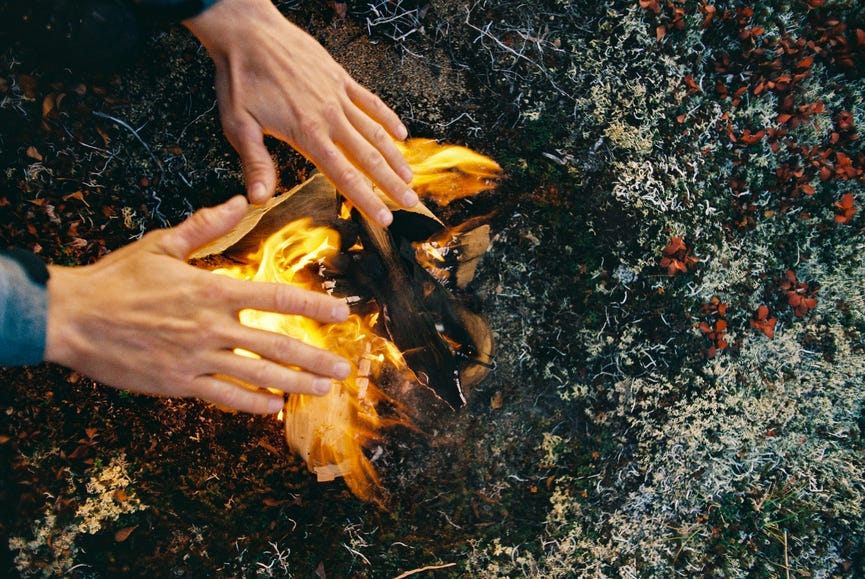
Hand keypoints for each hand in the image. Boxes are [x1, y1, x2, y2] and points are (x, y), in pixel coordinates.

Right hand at [44, 196, 351, 414]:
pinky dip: (252, 403)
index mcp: (212, 290)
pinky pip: (224, 396)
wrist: (71, 317)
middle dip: (316, 357)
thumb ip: (206, 226)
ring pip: (258, 375)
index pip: (276, 296)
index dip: (313, 305)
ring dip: (296, 383)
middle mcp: (211, 326)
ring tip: (324, 389)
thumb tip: (241, 200)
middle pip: (277, 344)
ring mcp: (197, 358)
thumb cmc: (116, 279)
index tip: (341, 313)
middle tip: (344, 368)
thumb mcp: (161, 244)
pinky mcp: (179, 382)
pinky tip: (273, 408)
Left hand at [183, 0, 417, 225]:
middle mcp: (330, 117)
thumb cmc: (240, 78)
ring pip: (375, 132)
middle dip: (391, 184)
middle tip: (409, 203)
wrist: (248, 32)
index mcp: (308, 134)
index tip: (384, 218)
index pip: (345, 175)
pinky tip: (400, 133)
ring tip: (410, 176)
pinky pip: (370, 101)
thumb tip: (258, 199)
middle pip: (369, 157)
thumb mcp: (239, 125)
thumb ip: (255, 163)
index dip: (366, 199)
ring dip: (395, 156)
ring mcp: (338, 96)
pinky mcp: (340, 77)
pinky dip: (387, 118)